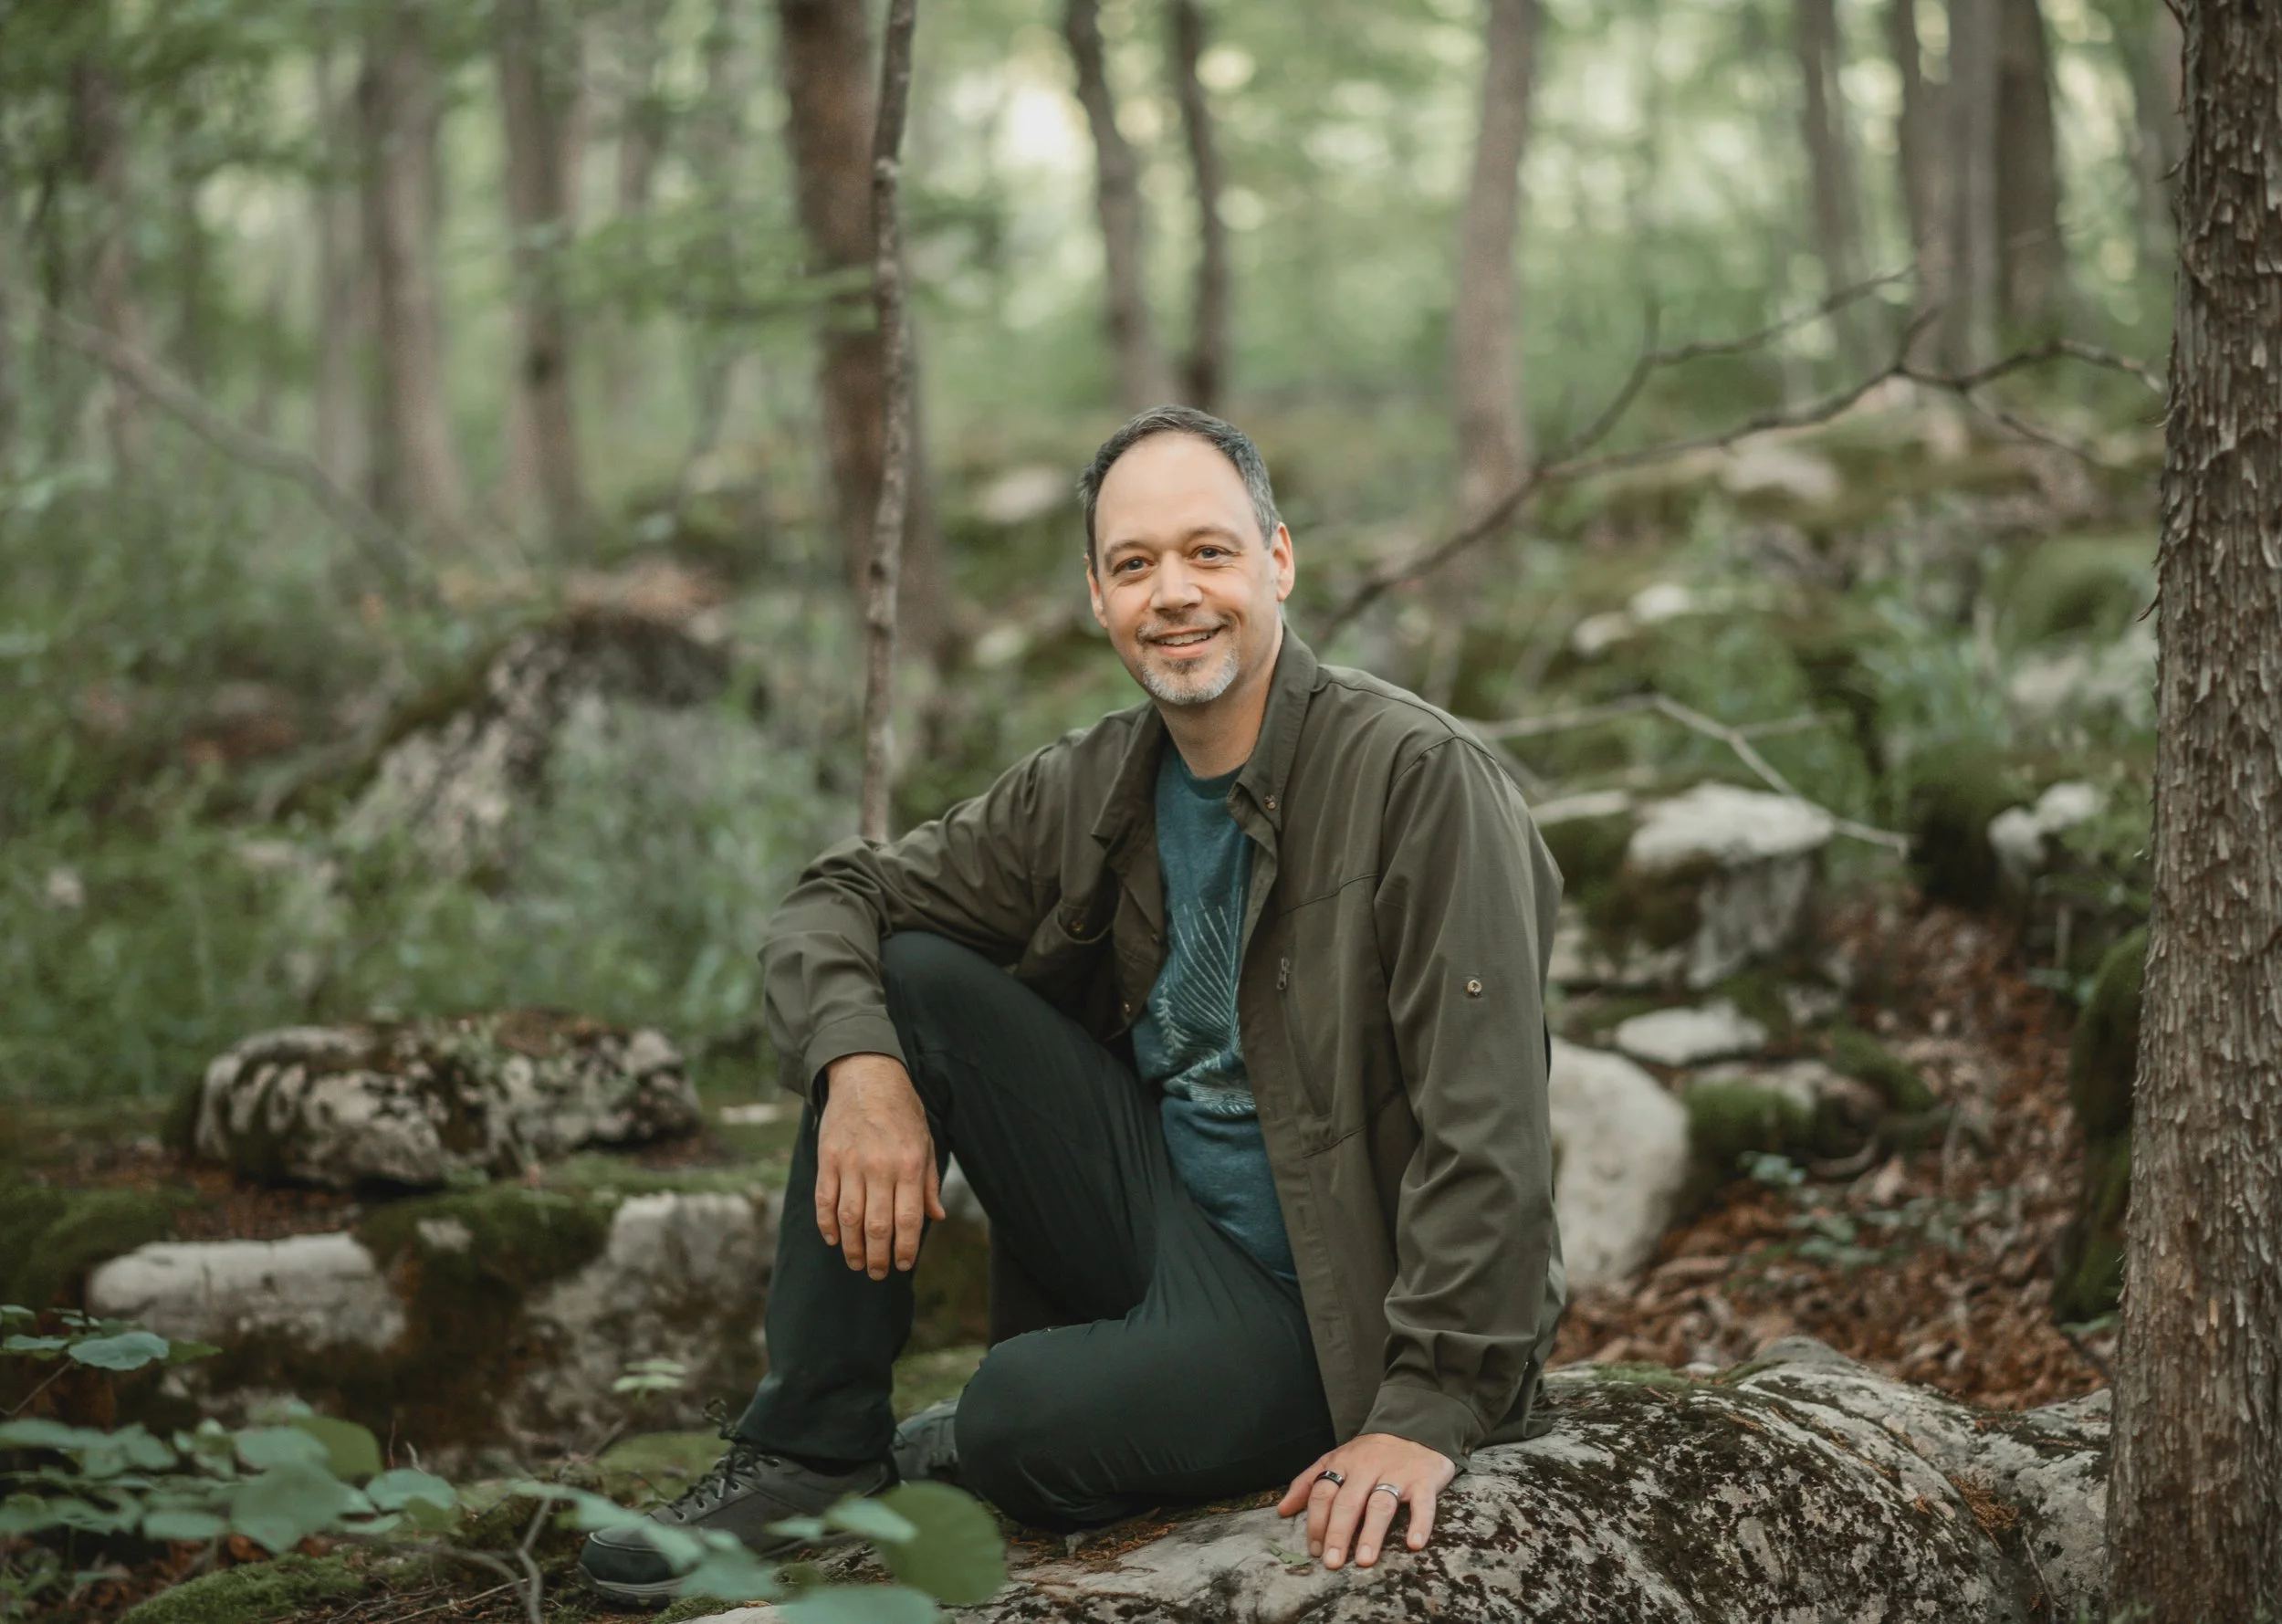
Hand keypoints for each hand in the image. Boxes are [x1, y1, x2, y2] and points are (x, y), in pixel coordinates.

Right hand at [815, 1053, 945, 1279]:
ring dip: (852, 1247)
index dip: (907, 1248)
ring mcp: (850, 1163)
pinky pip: (825, 1200)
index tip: (904, 1265)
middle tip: (877, 1273)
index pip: (909, 1219)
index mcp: (909, 1164)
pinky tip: (834, 1239)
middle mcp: (880, 1167)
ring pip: (849, 1218)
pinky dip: (827, 1224)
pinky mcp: (828, 1159)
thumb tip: (936, 1216)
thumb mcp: (925, 1142)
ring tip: (856, 1263)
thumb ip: (928, 1182)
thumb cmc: (901, 1112)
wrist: (866, 1076)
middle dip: (878, 1256)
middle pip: (877, 1226)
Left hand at [1277, 1432, 1455, 1569]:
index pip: (1323, 1493)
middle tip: (1332, 1562)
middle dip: (1338, 1533)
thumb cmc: (1370, 1453)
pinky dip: (1420, 1523)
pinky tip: (1414, 1544)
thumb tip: (1282, 1510)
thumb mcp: (1336, 1460)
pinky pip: (1423, 1503)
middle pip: (1348, 1502)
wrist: (1415, 1428)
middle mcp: (1367, 1468)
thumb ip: (1308, 1483)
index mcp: (1343, 1464)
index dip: (1316, 1522)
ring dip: (1372, 1533)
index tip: (1314, 1550)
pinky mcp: (1424, 1480)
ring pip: (1380, 1504)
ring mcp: (1396, 1473)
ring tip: (1364, 1560)